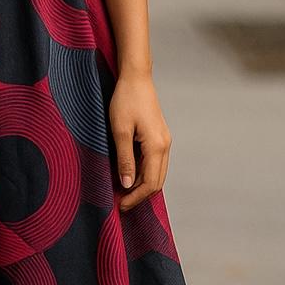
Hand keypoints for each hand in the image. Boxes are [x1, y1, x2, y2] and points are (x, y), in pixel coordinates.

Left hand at [108, 69, 171, 210]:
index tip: (119, 205)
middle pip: (157, 181)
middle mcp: (165, 146)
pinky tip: (129, 174)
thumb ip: (124, 159)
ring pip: (157, 173)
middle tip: (120, 202)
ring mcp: (164, 141)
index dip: (135, 197)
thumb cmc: (125, 100)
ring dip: (141, 185)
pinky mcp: (159, 137)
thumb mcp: (119, 131)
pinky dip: (144, 173)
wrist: (136, 78)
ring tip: (122, 191)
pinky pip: (155, 162)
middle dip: (140, 195)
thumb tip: (126, 185)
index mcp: (156, 146)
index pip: (150, 183)